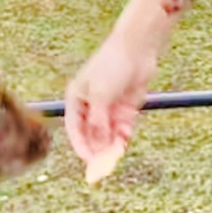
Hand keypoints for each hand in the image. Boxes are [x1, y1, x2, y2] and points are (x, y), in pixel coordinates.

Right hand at [64, 27, 159, 175]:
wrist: (137, 48)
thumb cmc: (112, 66)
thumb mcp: (101, 96)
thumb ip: (99, 122)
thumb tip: (97, 146)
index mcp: (76, 99)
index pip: (75, 128)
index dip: (81, 146)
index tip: (89, 160)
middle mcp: (91, 105)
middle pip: (92, 134)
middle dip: (97, 148)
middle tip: (103, 164)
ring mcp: (109, 108)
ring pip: (108, 134)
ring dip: (111, 144)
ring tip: (117, 152)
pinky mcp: (125, 108)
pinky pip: (122, 128)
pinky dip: (123, 135)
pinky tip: (125, 139)